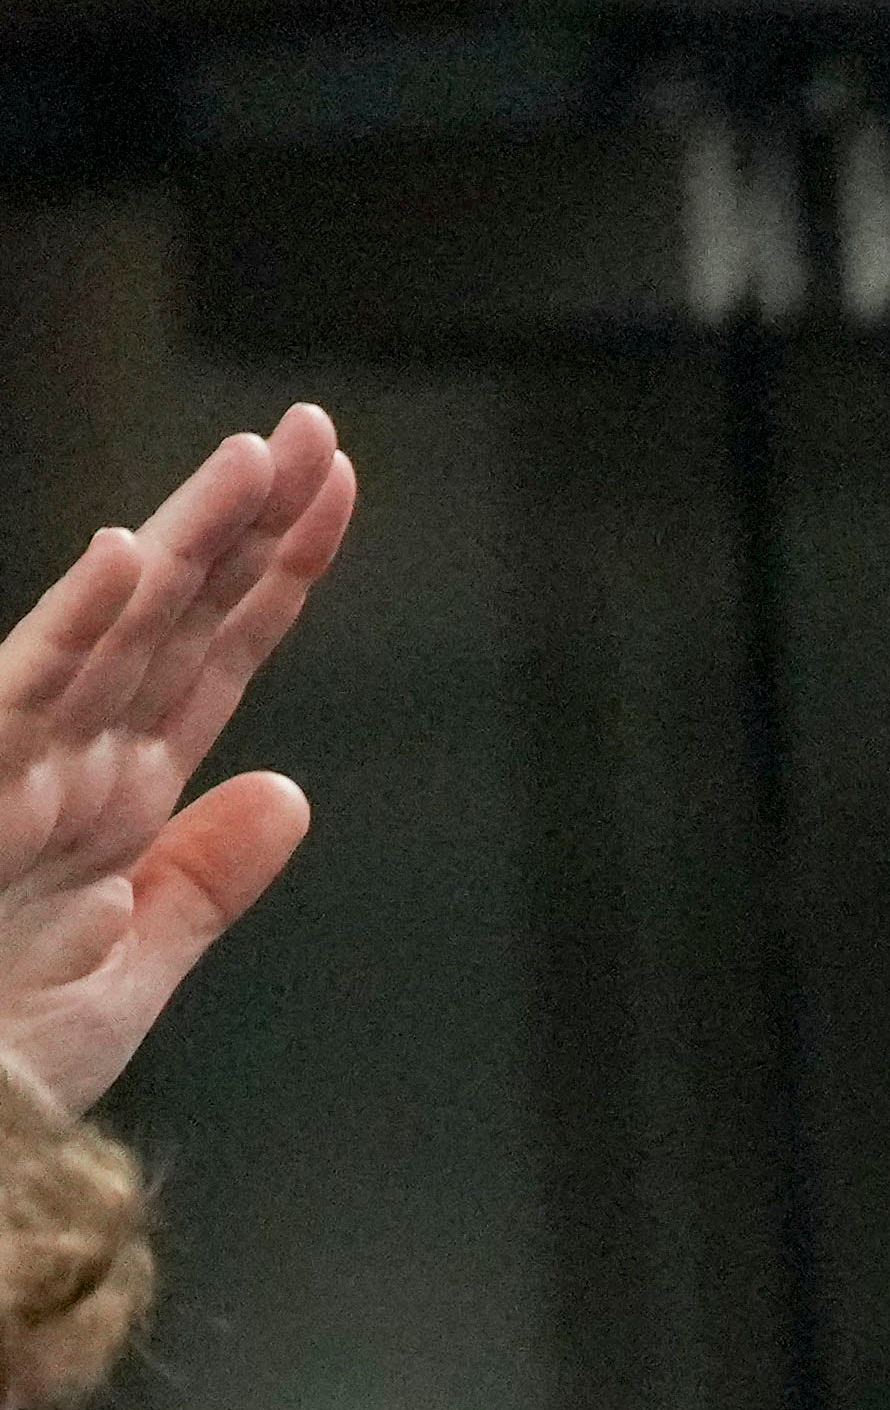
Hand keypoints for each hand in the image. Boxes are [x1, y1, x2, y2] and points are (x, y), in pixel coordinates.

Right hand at [0, 409, 350, 1115]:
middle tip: (319, 434)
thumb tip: (290, 793)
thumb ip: (205, 884)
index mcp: (120, 802)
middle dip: (248, 525)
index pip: (216, 661)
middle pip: (182, 620)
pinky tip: (129, 557)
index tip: (338, 493)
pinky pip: (29, 688)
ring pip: (118, 630)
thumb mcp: (127, 974)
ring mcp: (19, 765)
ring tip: (255, 459)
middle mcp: (74, 763)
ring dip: (184, 541)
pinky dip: (82, 625)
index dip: (277, 576)